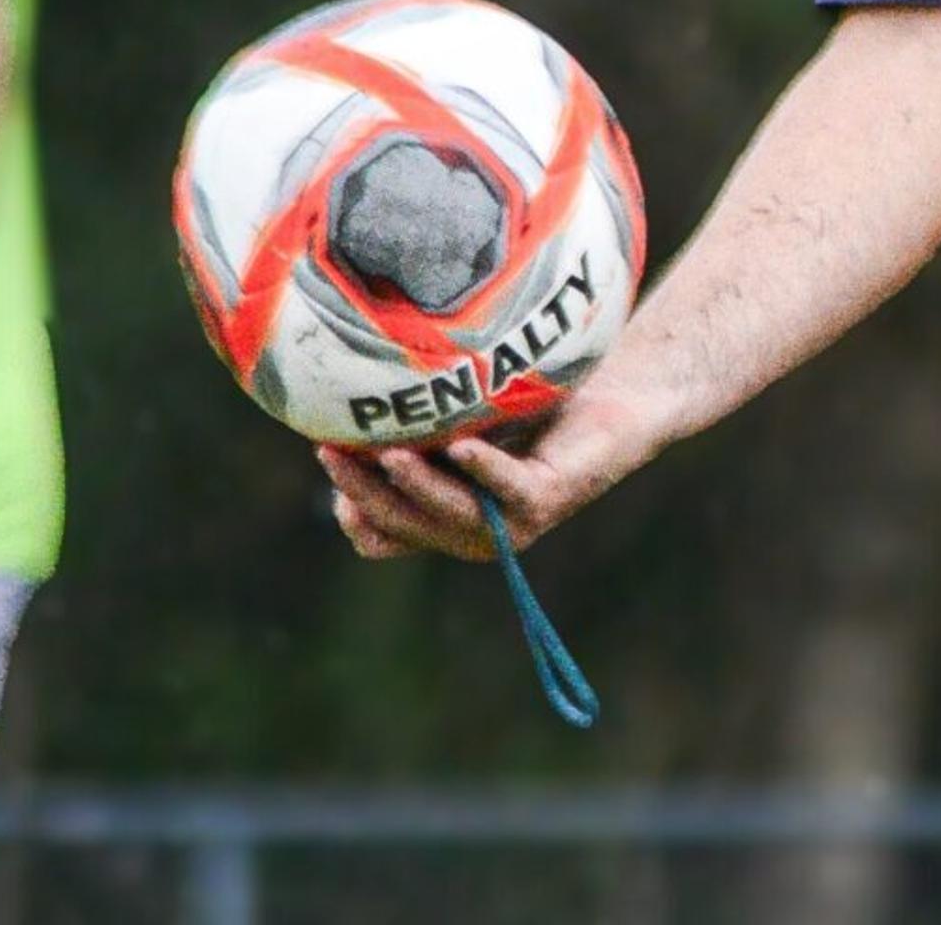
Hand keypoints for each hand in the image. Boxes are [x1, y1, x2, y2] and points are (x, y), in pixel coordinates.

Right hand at [318, 392, 648, 563]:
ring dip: (416, 484)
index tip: (328, 460)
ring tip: (385, 452)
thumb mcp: (458, 421)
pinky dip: (483, 467)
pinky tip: (460, 446)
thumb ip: (415, 430)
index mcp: (445, 522)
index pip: (382, 536)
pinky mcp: (547, 498)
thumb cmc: (529, 410)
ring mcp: (511, 522)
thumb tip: (350, 412)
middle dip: (365, 490)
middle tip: (330, 450)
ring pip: (450, 512)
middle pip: (405, 524)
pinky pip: (507, 486)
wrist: (613, 404)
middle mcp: (474, 534)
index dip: (352, 509)